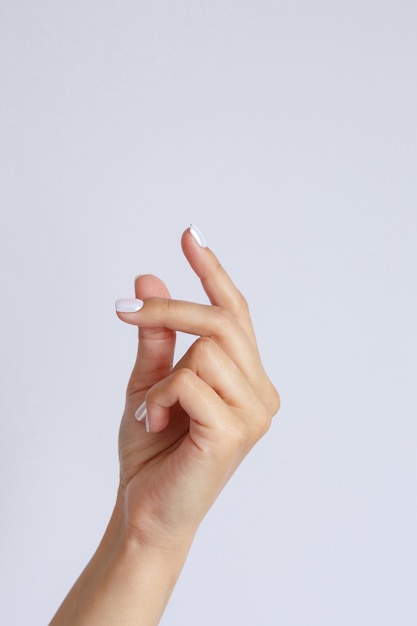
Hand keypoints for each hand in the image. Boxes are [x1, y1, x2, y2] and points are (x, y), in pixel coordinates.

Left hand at [115, 227, 279, 547]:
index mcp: (246, 378)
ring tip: (152, 412)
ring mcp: (254, 412)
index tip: (191, 234)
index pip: (235, 312)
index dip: (212, 270)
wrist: (147, 510)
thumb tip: (148, 278)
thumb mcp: (149, 380)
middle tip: (121, 310)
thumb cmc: (155, 450)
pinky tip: (156, 425)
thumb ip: (155, 334)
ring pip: (205, 348)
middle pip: (223, 319)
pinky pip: (190, 381)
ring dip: (161, 377)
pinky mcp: (236, 431)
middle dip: (169, 308)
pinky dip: (159, 398)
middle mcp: (261, 391)